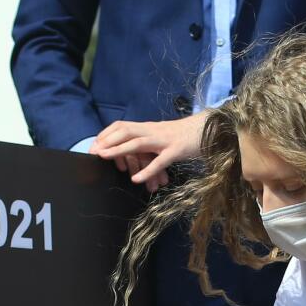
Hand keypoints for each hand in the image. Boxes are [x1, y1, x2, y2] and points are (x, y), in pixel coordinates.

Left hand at [90, 113, 207, 191]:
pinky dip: (147, 170)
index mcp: (150, 128)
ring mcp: (166, 140)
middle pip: (126, 131)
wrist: (212, 129)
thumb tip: (134, 154)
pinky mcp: (178, 150)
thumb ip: (150, 142)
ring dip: (119, 149)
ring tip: (104, 156)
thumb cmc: (187, 137)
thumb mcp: (164, 137)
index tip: (94, 144)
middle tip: (93, 152)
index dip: (107, 134)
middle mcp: (155, 131)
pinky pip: (160, 161)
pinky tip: (136, 179)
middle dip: (107, 140)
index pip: (123, 126)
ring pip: (139, 142)